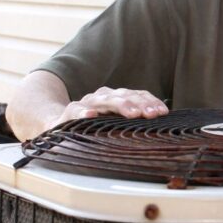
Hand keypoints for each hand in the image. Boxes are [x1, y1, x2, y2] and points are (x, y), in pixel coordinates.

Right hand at [52, 87, 168, 126]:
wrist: (59, 125)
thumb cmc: (94, 126)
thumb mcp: (115, 122)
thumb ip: (134, 121)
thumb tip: (160, 126)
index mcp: (117, 97)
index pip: (138, 95)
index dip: (150, 102)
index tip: (163, 112)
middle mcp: (104, 97)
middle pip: (125, 96)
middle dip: (140, 104)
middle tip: (151, 114)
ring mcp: (87, 103)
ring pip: (105, 100)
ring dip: (120, 105)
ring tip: (133, 113)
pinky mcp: (70, 112)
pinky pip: (77, 111)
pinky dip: (84, 112)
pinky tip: (91, 115)